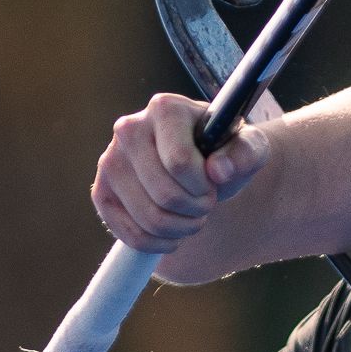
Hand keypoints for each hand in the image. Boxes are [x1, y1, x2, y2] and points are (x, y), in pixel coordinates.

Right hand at [92, 93, 269, 251]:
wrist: (200, 165)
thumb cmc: (224, 152)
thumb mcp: (249, 147)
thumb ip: (247, 153)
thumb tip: (219, 171)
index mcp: (164, 108)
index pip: (181, 163)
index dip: (204, 186)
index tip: (214, 183)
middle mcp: (128, 129)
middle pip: (165, 194)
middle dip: (196, 209)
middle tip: (206, 203)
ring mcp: (109, 161)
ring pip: (148, 218)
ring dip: (181, 229)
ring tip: (193, 217)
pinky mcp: (101, 192)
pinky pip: (128, 234)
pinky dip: (158, 243)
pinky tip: (173, 234)